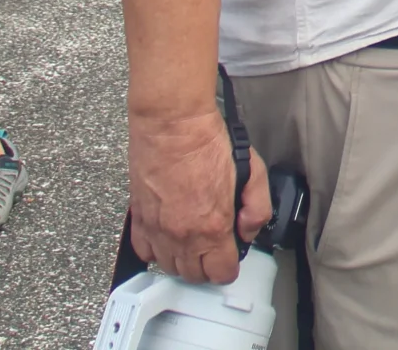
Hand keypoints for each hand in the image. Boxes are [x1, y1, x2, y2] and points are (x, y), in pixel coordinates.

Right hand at [127, 107, 272, 284]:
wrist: (172, 123)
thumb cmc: (206, 141)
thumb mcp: (253, 170)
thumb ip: (258, 208)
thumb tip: (248, 230)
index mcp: (211, 226)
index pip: (220, 273)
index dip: (228, 268)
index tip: (230, 259)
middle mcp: (181, 234)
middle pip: (193, 275)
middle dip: (207, 268)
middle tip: (214, 251)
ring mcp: (157, 228)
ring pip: (168, 267)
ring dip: (182, 261)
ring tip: (193, 245)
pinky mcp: (139, 217)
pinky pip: (144, 250)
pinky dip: (156, 250)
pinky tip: (168, 238)